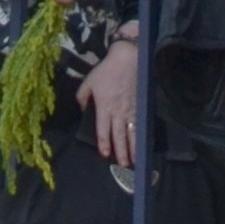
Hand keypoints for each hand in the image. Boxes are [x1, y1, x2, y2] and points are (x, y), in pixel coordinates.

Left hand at [81, 38, 139, 164]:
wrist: (127, 58)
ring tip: (134, 160)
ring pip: (131, 132)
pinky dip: (141, 134)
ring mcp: (130, 109)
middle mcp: (118, 111)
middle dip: (120, 151)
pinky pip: (139, 123)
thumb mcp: (88, 81)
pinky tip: (143, 143)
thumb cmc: (106, 70)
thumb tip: (81, 110)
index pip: (103, 129)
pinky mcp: (139, 105)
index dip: (104, 143)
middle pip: (119, 134)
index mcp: (104, 106)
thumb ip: (82, 97)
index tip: (105, 154)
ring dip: (132, 147)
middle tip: (122, 165)